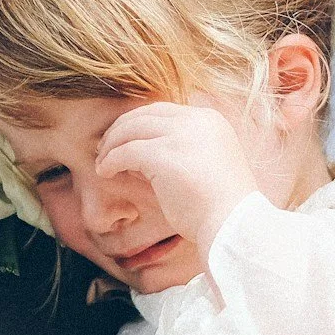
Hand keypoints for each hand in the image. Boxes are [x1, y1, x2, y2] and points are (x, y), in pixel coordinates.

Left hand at [97, 101, 260, 247]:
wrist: (232, 224)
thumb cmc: (220, 205)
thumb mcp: (203, 166)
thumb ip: (177, 152)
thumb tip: (138, 152)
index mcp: (210, 120)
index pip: (165, 111)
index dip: (140, 122)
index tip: (124, 138)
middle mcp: (196, 120)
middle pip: (146, 114)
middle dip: (121, 128)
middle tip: (104, 147)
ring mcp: (181, 135)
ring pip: (132, 128)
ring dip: (112, 145)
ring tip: (102, 162)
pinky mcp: (164, 154)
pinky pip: (127, 151)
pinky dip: (112, 161)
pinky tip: (105, 173)